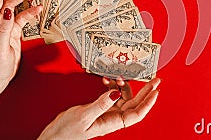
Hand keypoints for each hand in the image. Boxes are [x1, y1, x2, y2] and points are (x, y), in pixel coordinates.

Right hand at [38, 77, 160, 139]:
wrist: (54, 136)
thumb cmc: (67, 132)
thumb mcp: (84, 116)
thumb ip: (100, 104)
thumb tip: (115, 92)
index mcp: (113, 123)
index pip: (137, 113)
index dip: (148, 102)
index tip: (156, 90)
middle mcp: (113, 117)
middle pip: (135, 103)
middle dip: (145, 91)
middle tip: (155, 79)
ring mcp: (108, 112)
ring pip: (123, 97)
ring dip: (123, 86)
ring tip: (119, 76)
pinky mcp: (100, 108)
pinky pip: (112, 95)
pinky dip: (111, 86)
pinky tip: (106, 80)